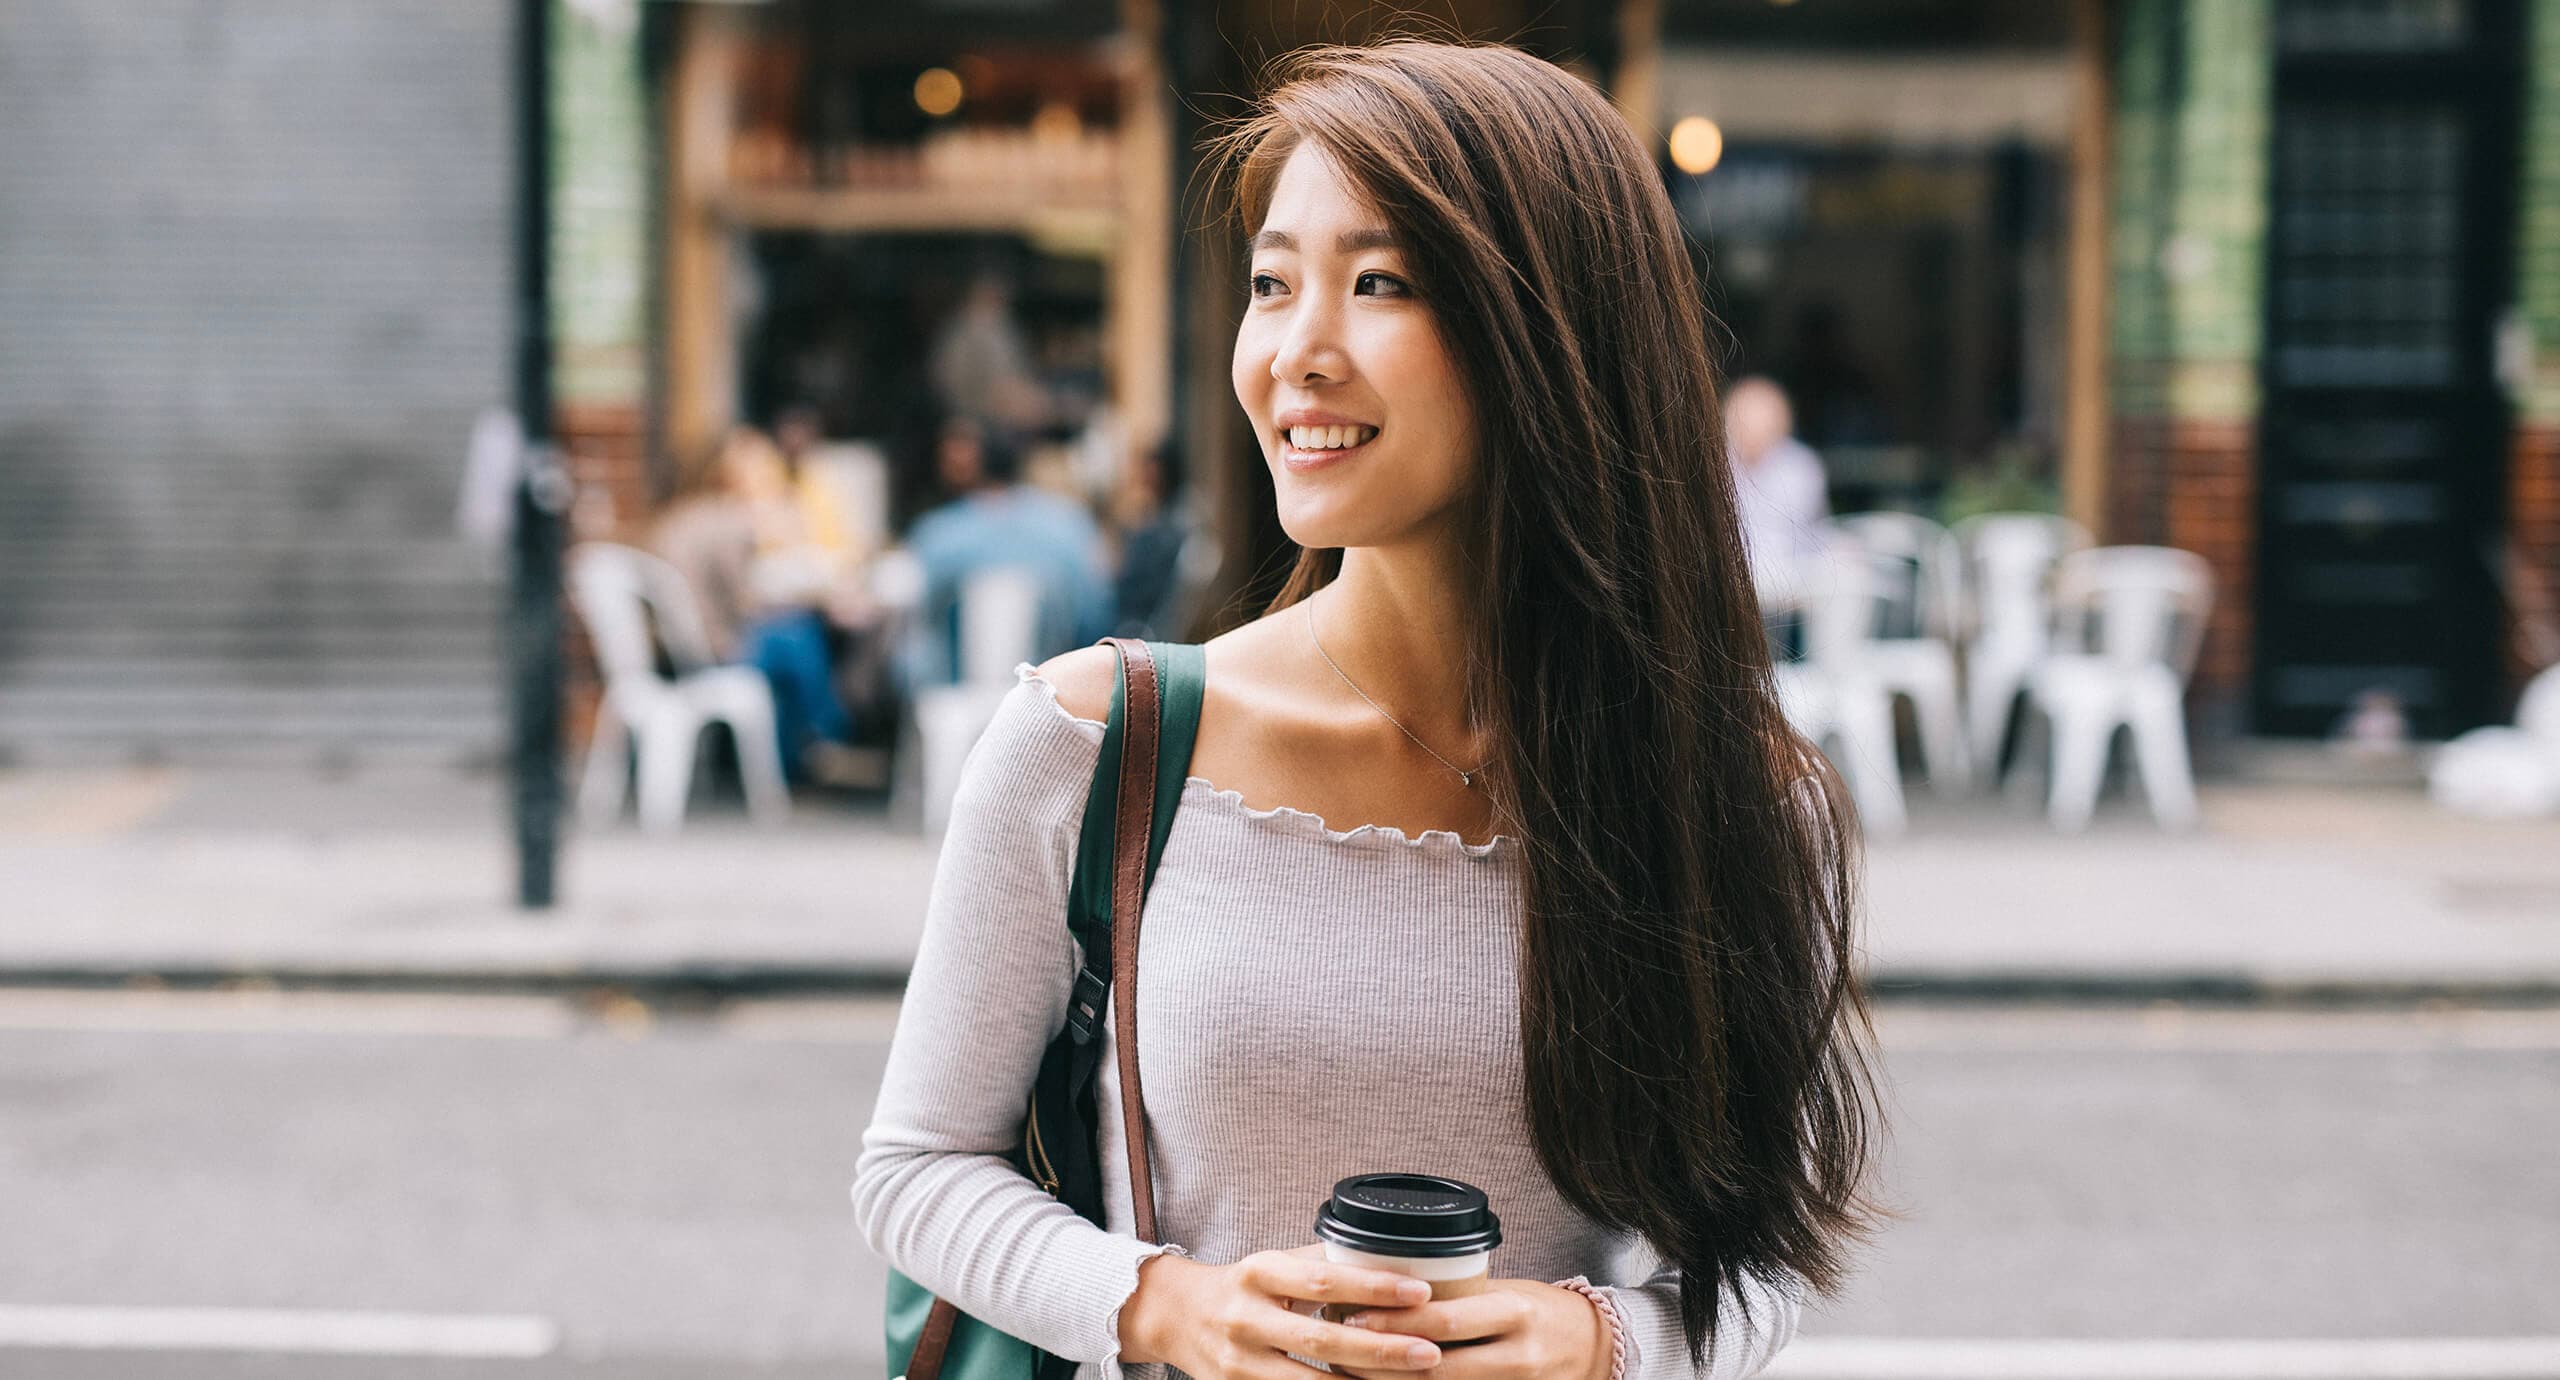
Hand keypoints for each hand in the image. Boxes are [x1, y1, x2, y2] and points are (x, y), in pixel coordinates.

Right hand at [1119, 1245, 1447, 1377]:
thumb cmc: (1239, 1286)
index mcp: (1259, 1273)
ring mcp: (1239, 1362)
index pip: (1323, 1279)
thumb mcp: (1273, 1264)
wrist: (1176, 1316)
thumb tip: (1389, 1259)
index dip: (1373, 1287)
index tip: (1420, 1291)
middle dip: (1381, 1348)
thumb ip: (1321, 1264)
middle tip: (1430, 1352)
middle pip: (1322, 1337)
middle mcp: (1245, 1318)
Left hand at [1330, 1279, 1610, 1379]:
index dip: (1394, 1322)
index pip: (1445, 1320)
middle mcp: (1519, 1354)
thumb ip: (1462, 1298)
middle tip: (1340, 1350)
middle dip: (1381, 1361)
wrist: (1598, 1348)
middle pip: (1437, 1367)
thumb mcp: (1508, 1292)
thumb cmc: (1542, 1312)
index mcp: (1516, 1312)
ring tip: (1354, 1372)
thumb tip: (1391, 1293)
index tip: (1351, 1315)